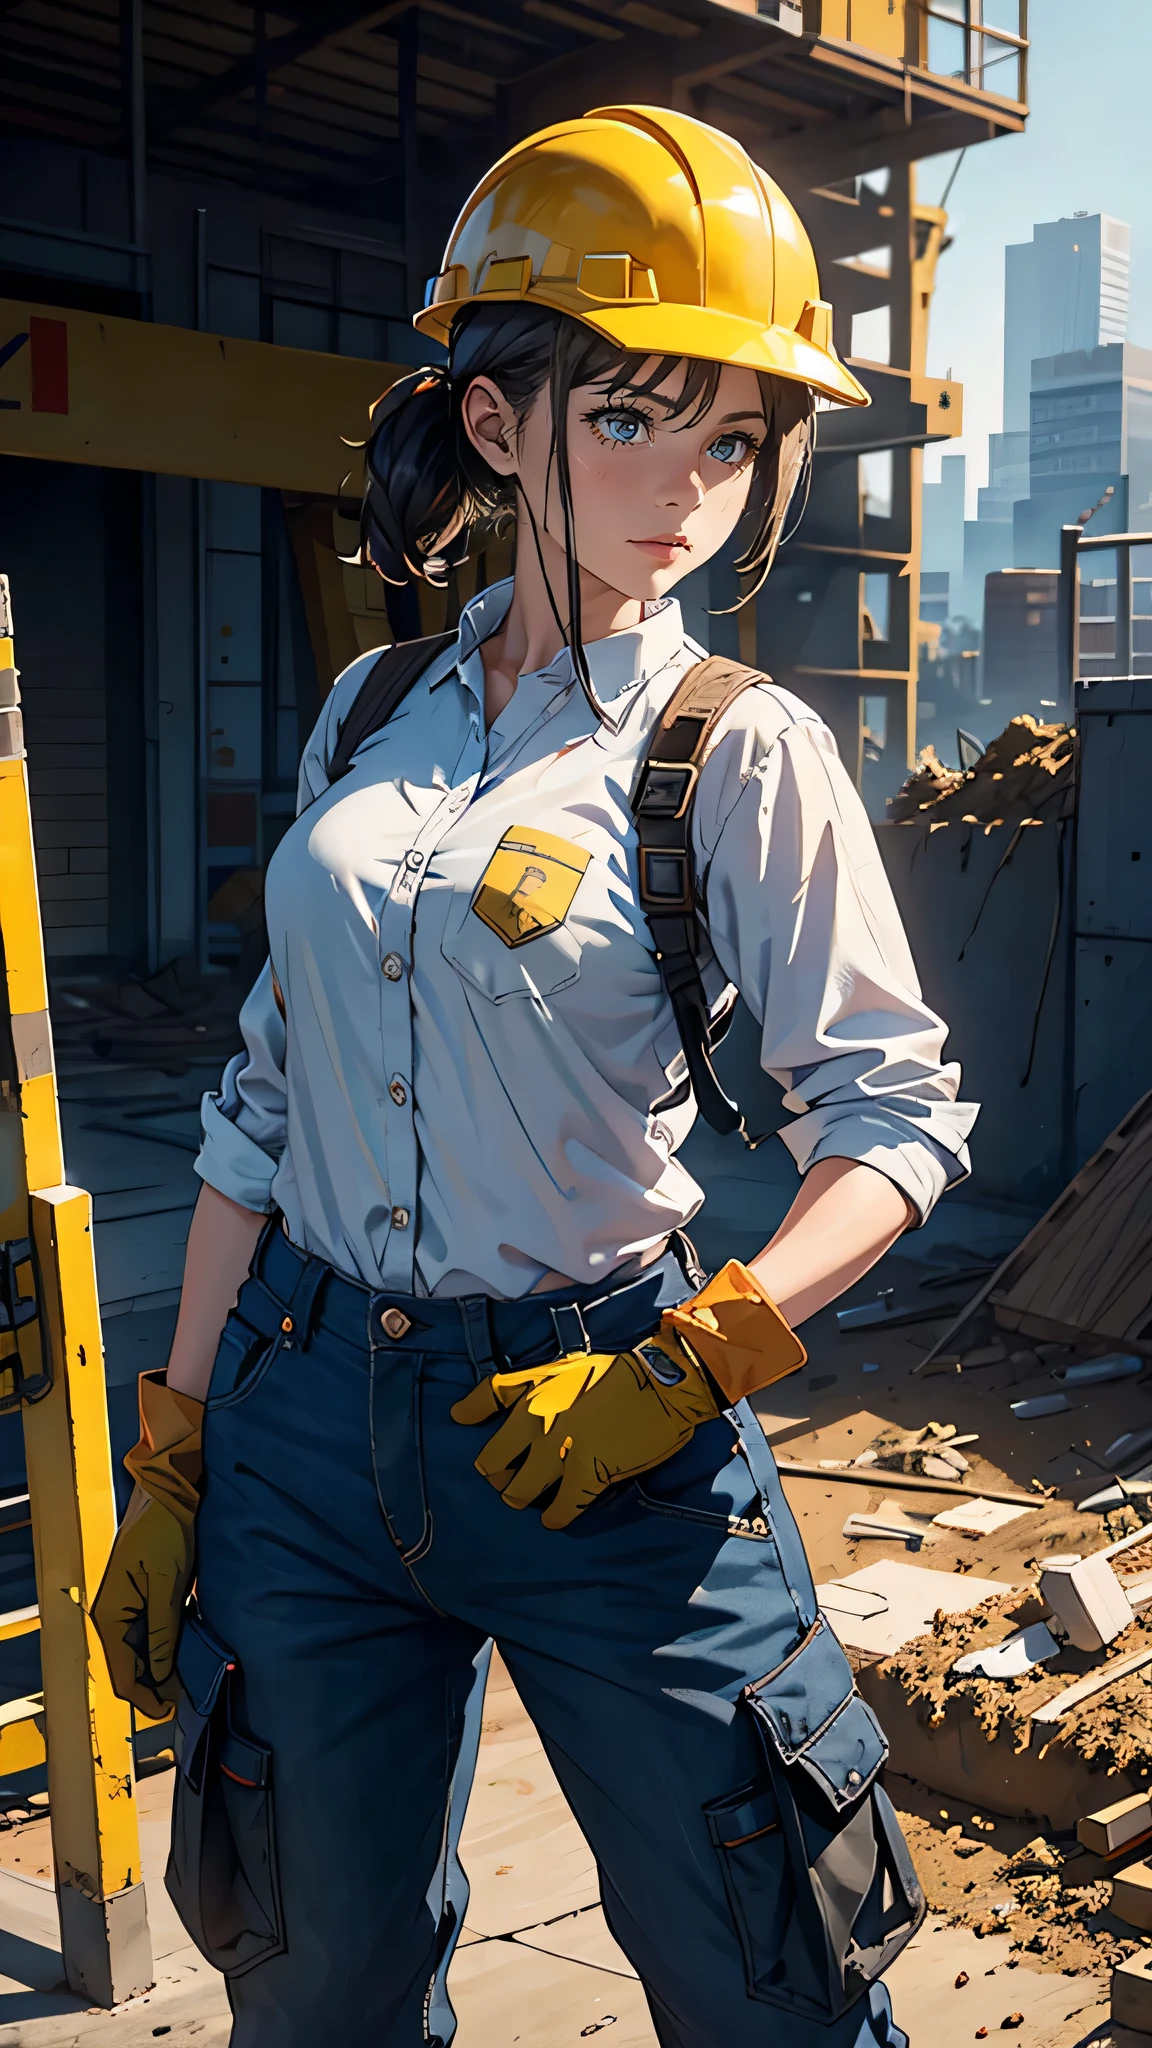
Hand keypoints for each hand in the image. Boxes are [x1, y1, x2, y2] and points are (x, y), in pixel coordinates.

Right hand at [92, 1485, 195, 1715]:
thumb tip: (162, 1674)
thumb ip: (162, 1629)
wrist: (170, 1496)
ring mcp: (132, 1610)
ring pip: (145, 1655)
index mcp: (110, 1615)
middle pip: (133, 1668)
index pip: (123, 1674)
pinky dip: (170, 1651)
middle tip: (192, 1700)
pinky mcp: (149, 1602)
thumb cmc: (165, 1533)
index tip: (172, 1712)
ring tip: (195, 1683)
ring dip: (165, 1671)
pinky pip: (156, 1637)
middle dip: (157, 1688)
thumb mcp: (166, 1582)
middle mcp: (115, 1618)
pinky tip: (191, 1657)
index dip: (145, 1698)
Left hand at [451, 1335, 717, 1527]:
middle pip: (493, 1462)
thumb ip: (534, 1382)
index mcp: (534, 1389)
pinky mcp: (586, 1475)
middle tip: (509, 1479)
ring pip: (519, 1492)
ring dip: (522, 1498)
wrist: (662, 1384)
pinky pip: (560, 1508)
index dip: (467, 1413)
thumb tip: (514, 1400)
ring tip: (531, 1500)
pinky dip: (556, 1516)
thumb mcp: (567, 1365)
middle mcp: (537, 1421)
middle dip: (499, 1473)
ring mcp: (560, 1451)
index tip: (460, 1421)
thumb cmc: (619, 1373)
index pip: (486, 1398)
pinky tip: (555, 1518)